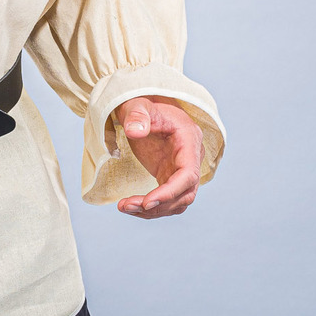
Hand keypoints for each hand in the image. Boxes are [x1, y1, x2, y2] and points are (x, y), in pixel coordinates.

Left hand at [114, 97, 202, 218]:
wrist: (143, 109)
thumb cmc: (141, 105)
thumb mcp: (136, 105)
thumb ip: (137, 115)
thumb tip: (134, 131)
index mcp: (189, 139)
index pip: (188, 174)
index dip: (170, 192)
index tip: (146, 203)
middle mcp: (191, 157)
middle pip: (185, 193)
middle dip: (158, 205)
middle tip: (126, 206)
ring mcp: (182, 169)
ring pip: (177, 202)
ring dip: (153, 211)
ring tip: (124, 207)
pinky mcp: (170, 176)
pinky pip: (168, 200)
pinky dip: (151, 208)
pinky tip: (131, 206)